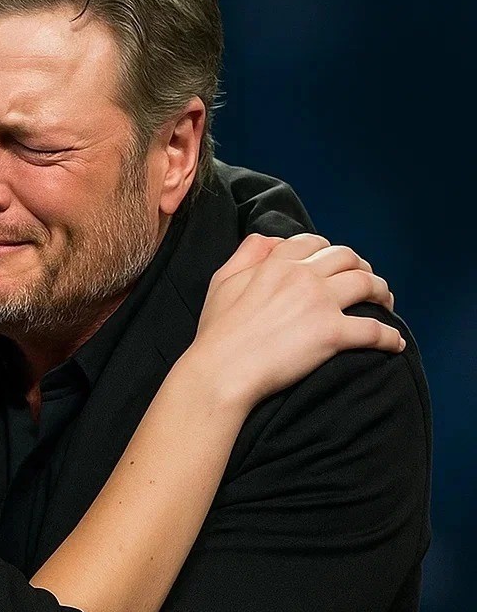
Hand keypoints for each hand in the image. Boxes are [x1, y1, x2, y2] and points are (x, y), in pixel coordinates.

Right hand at [189, 233, 403, 409]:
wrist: (221, 372)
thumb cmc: (216, 334)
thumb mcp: (221, 283)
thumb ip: (246, 254)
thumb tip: (270, 239)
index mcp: (276, 263)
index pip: (315, 243)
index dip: (329, 251)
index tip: (333, 265)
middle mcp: (303, 276)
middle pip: (348, 258)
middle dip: (361, 267)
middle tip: (365, 284)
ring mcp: (320, 303)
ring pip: (368, 284)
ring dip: (382, 293)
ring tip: (385, 305)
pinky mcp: (332, 334)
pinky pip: (374, 330)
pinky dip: (389, 337)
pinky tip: (394, 344)